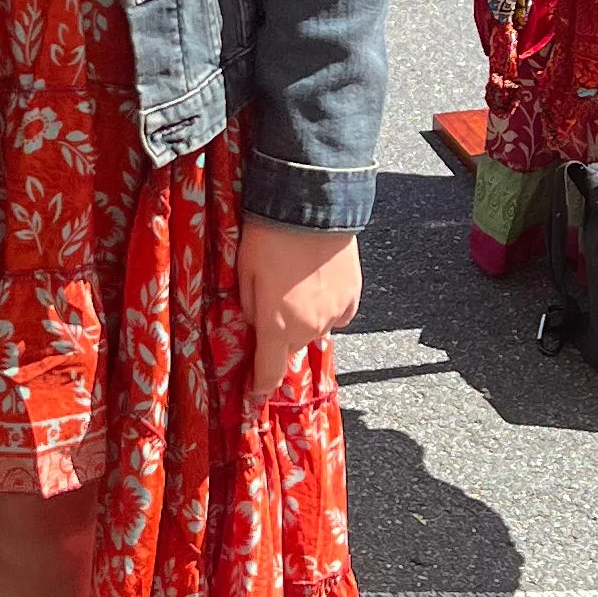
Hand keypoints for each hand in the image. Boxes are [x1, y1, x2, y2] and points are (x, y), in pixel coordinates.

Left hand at [236, 219, 361, 402]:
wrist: (311, 206)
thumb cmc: (268, 237)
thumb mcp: (244, 274)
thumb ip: (252, 310)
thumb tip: (260, 327)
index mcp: (276, 325)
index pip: (269, 372)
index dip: (261, 385)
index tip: (256, 391)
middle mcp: (308, 327)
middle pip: (291, 348)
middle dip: (280, 336)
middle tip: (274, 305)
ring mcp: (334, 313)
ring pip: (314, 330)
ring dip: (304, 319)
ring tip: (297, 287)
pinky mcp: (353, 296)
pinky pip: (338, 315)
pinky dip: (328, 308)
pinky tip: (320, 286)